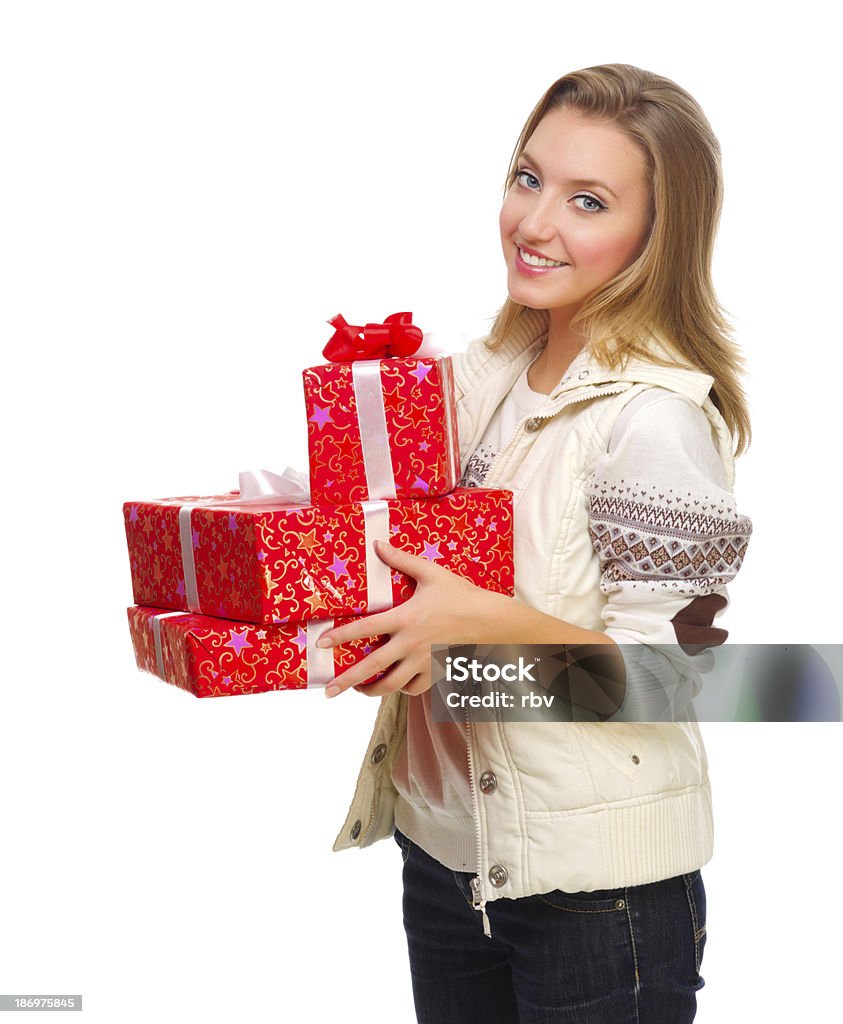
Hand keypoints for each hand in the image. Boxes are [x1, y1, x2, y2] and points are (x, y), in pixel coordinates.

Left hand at [318, 539, 499, 698]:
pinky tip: (394, 684)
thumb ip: (402, 560)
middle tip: (328, 690)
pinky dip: (401, 689)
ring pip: (391, 684)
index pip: (365, 629)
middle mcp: (410, 644)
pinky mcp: (435, 672)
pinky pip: (413, 688)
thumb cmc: (459, 594)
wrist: (489, 620)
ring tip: (358, 690)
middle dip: (347, 680)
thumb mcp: (430, 573)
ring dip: (371, 690)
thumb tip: (377, 545)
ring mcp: (422, 661)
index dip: (340, 636)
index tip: (321, 644)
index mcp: (405, 618)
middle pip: (372, 666)